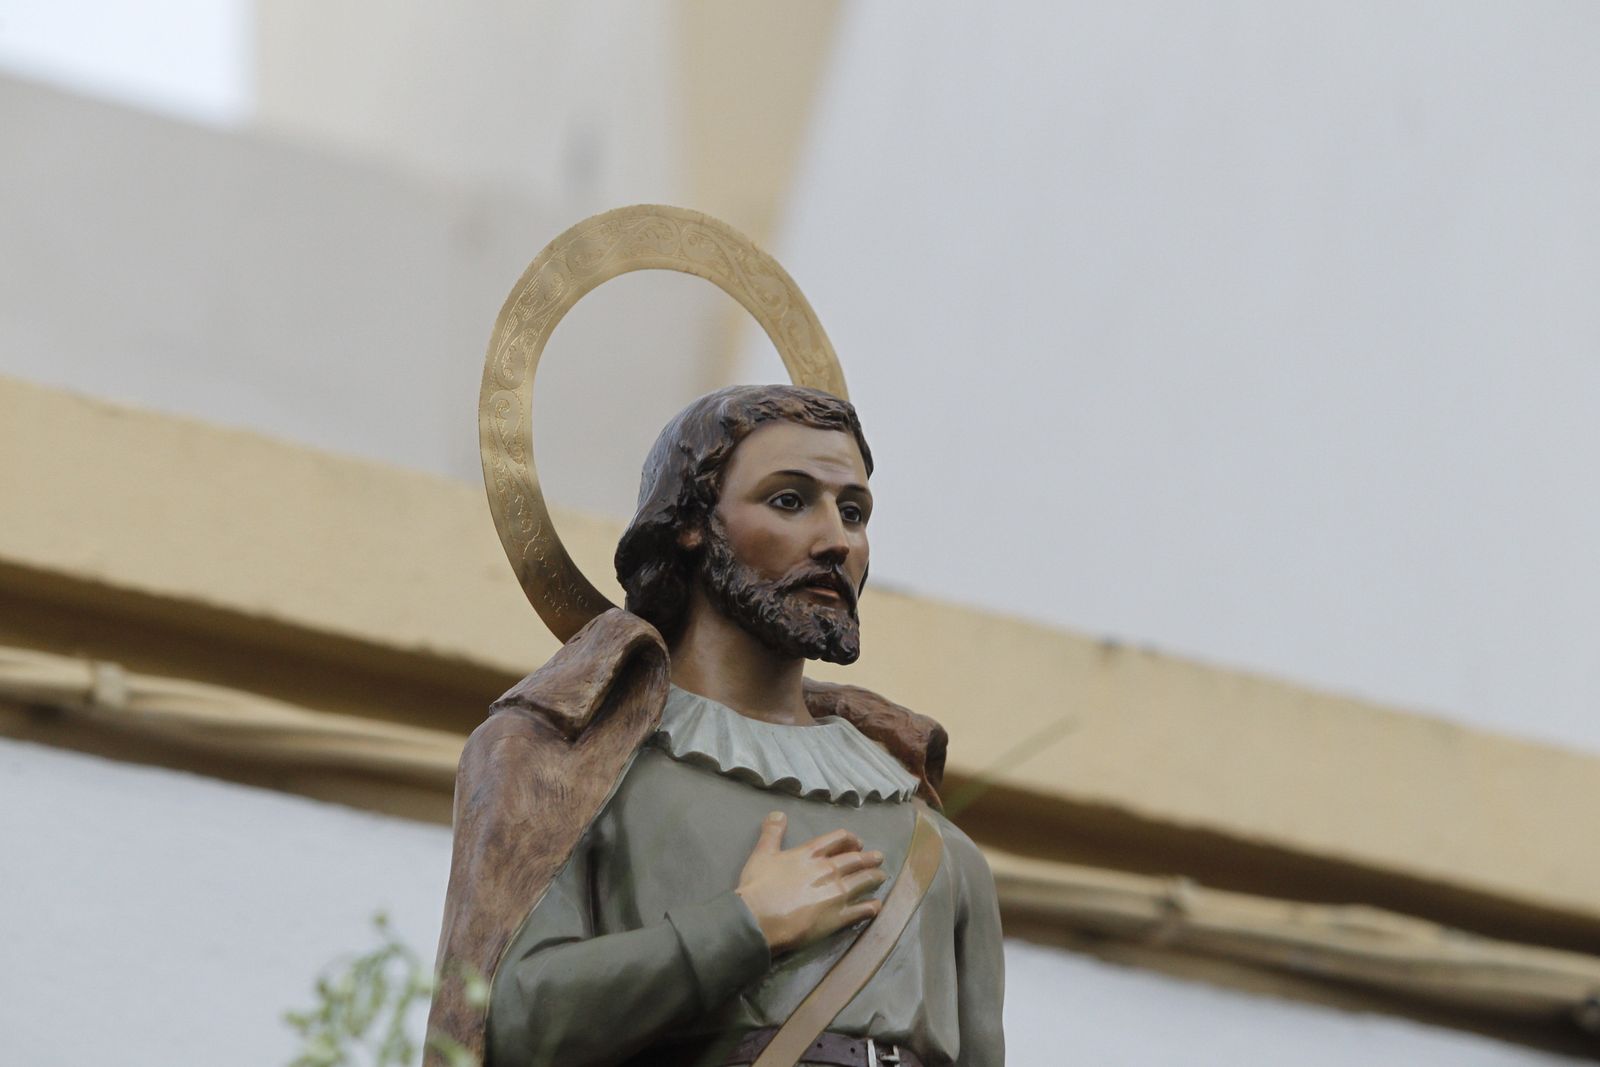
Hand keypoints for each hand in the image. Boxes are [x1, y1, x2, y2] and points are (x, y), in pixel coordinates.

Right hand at [734, 811, 887, 954]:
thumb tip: (778, 813)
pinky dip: (871, 907)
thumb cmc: (758, 886)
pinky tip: (876, 905)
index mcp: (811, 854)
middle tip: (879, 858)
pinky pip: (861, 910)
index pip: (838, 839)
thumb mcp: (762, 854)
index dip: (851, 839)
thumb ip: (772, 833)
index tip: (858, 842)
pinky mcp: (838, 918)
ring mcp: (836, 894)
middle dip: (869, 858)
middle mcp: (828, 870)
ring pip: (863, 881)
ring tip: (882, 876)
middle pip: (856, 860)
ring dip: (874, 877)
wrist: (759, 919)